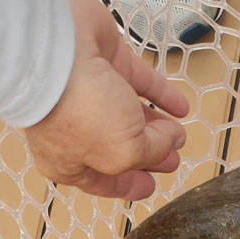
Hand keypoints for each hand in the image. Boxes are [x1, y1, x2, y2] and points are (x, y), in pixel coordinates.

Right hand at [25, 0, 188, 199]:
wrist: (57, 50)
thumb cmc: (79, 111)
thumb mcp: (123, 151)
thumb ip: (153, 151)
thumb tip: (173, 140)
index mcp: (68, 161)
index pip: (102, 180)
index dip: (127, 185)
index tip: (148, 188)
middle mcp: (77, 129)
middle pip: (119, 147)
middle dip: (147, 156)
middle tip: (170, 162)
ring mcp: (93, 93)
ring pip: (131, 115)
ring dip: (157, 126)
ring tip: (180, 134)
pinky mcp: (108, 63)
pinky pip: (142, 83)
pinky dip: (162, 95)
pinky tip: (182, 107)